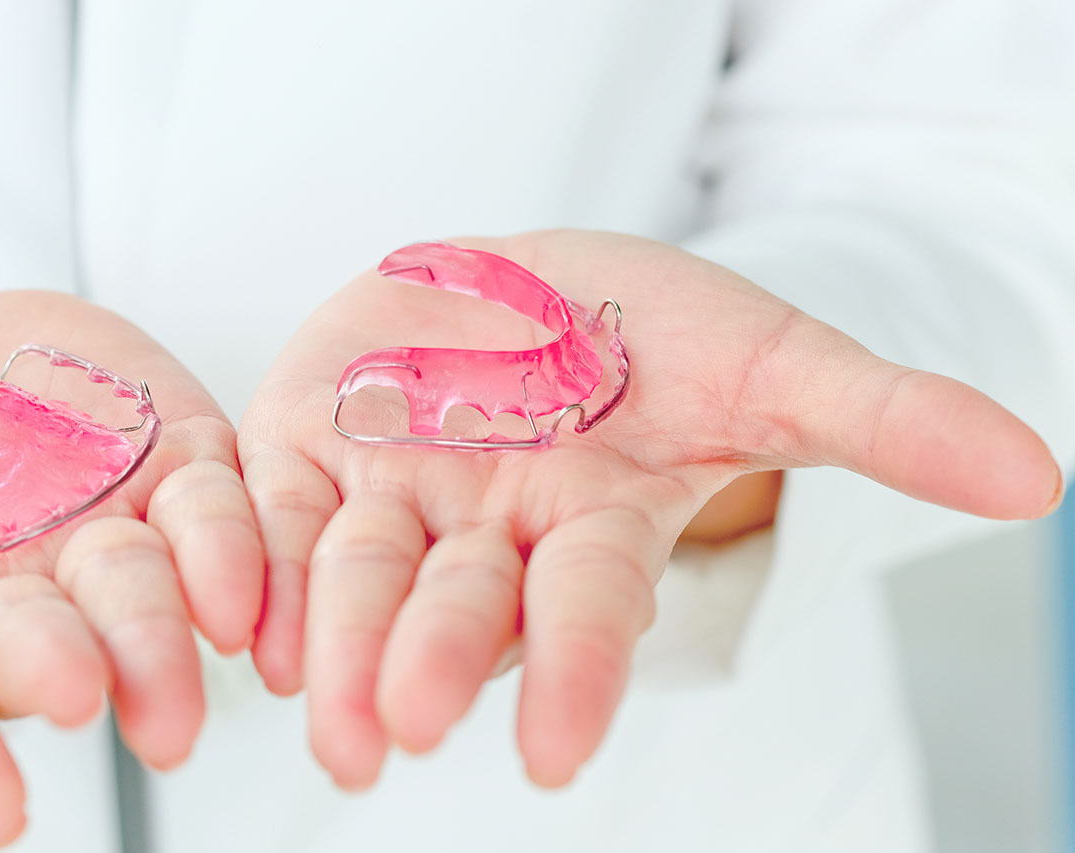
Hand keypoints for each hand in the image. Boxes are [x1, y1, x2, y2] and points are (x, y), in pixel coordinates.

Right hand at [0, 292, 261, 845]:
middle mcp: (23, 594)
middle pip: (56, 646)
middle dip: (84, 668)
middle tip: (103, 703)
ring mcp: (104, 528)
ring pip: (142, 582)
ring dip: (169, 623)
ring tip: (205, 638)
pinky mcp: (175, 459)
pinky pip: (214, 506)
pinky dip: (236, 549)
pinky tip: (250, 594)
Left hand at [238, 229, 1058, 787]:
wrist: (530, 285)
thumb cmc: (658, 332)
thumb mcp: (772, 358)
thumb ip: (883, 418)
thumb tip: (1039, 480)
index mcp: (589, 525)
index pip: (588, 611)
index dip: (578, 675)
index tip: (559, 761)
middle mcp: (485, 533)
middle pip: (453, 608)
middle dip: (431, 664)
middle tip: (394, 735)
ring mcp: (391, 493)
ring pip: (353, 579)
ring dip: (331, 642)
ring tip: (316, 713)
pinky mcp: (310, 445)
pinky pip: (272, 514)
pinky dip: (251, 558)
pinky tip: (235, 612)